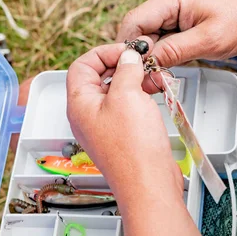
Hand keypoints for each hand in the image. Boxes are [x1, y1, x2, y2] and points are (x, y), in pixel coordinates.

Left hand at [66, 42, 183, 205]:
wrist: (148, 184)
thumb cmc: (133, 148)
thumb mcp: (127, 95)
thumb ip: (125, 70)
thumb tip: (127, 57)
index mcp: (79, 103)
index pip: (81, 65)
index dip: (104, 53)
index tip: (126, 51)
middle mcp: (88, 114)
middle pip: (99, 77)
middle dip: (123, 66)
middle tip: (143, 63)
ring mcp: (105, 126)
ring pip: (116, 91)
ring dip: (135, 80)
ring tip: (156, 77)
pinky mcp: (122, 134)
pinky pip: (127, 106)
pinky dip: (141, 95)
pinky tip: (157, 92)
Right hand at [117, 0, 236, 68]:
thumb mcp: (208, 40)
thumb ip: (174, 51)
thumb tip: (146, 64)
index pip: (133, 22)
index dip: (129, 48)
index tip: (137, 70)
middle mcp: (166, 3)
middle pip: (137, 31)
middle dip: (140, 56)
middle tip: (149, 79)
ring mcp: (172, 13)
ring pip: (148, 38)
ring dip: (151, 57)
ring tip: (159, 76)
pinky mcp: (179, 24)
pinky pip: (161, 41)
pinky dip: (162, 55)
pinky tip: (168, 68)